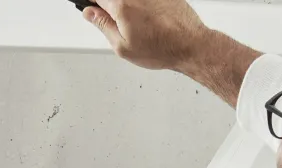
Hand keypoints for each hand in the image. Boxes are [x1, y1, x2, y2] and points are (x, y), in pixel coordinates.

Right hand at [84, 0, 213, 72]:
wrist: (190, 45)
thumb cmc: (162, 48)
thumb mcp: (123, 47)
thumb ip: (103, 26)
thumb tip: (90, 13)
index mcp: (122, 6)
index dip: (92, 3)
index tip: (93, 10)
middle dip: (111, 7)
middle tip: (118, 22)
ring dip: (128, 8)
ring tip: (139, 24)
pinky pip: (145, 0)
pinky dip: (143, 7)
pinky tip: (150, 20)